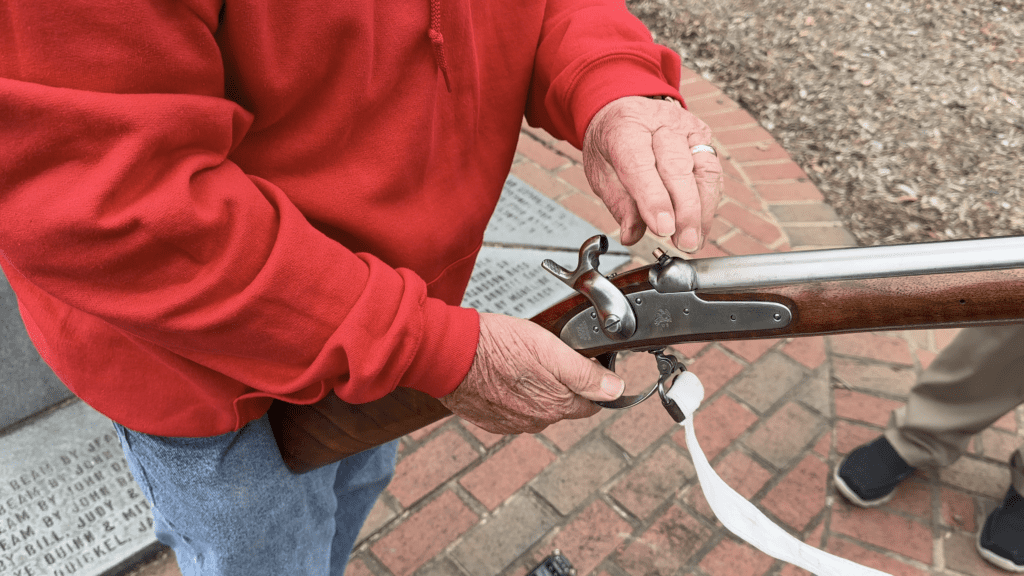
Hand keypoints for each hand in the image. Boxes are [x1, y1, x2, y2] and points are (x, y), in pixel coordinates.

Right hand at [438, 313, 624, 433]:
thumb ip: (585, 373)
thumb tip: (615, 390)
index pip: (592, 402)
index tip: (581, 361)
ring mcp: (511, 423)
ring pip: (539, 407)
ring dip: (537, 388)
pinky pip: (513, 409)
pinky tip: (504, 374)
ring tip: (522, 361)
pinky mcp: (490, 420)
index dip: (592, 380)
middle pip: (566, 404)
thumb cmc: (496, 345)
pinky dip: (513, 394)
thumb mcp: (549, 349)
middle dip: (563, 383)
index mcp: (556, 406)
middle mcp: (536, 421)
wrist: (448, 354)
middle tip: (546, 355)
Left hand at [583, 96, 722, 251]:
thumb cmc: (612, 143)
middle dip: (685, 211)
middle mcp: (660, 122)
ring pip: (703, 170)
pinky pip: (712, 172)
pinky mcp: (704, 136)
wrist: (625, 109)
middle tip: (685, 243)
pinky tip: (702, 225)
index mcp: (626, 128)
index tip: (663, 229)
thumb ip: (619, 204)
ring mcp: (686, 127)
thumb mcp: (602, 172)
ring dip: (702, 210)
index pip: (641, 166)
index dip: (654, 200)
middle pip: (678, 168)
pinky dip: (709, 202)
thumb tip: (632, 236)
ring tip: (695, 240)